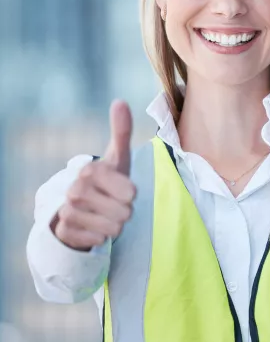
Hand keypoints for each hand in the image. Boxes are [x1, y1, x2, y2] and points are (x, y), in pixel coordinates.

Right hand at [52, 100, 136, 250]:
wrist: (83, 206)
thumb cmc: (108, 181)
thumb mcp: (118, 158)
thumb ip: (121, 131)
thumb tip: (119, 101)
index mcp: (91, 170)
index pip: (130, 193)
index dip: (132, 194)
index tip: (121, 189)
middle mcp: (75, 189)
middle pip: (124, 212)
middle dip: (125, 211)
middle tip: (113, 203)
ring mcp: (67, 211)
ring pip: (113, 228)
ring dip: (115, 225)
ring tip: (105, 214)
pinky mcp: (65, 231)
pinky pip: (99, 240)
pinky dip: (102, 236)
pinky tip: (94, 226)